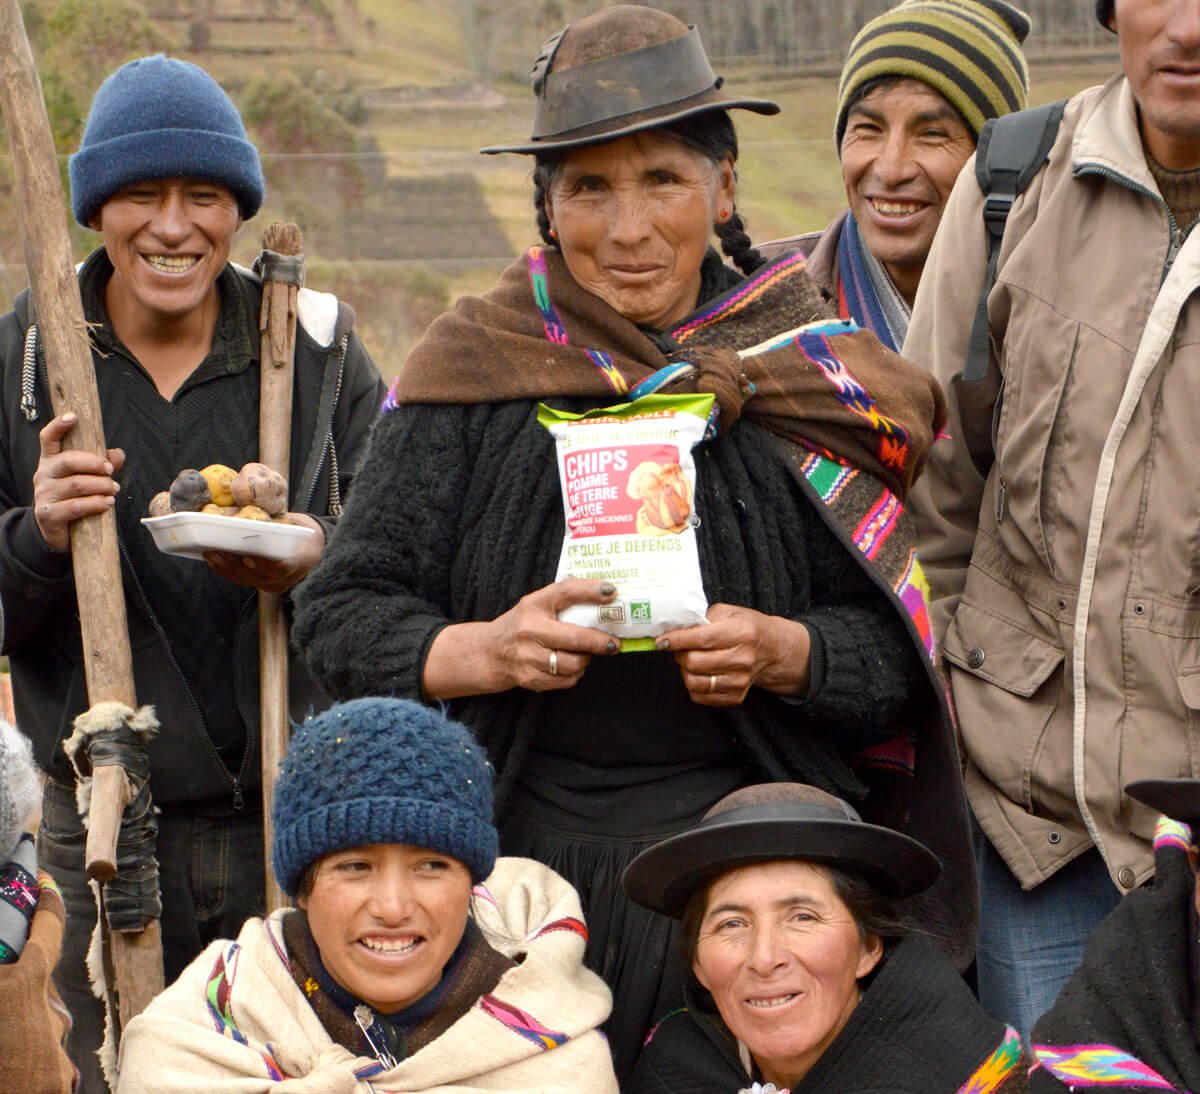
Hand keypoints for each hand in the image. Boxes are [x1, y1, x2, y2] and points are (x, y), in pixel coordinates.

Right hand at [32, 412, 124, 549]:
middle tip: (111, 471)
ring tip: (114, 490)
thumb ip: (103, 464)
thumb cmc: (75, 497)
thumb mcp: (89, 478)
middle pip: (69, 461)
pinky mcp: (48, 514)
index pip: (48, 438)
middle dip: (95, 464)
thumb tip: (118, 453)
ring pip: (77, 484)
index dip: (58, 426)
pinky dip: (96, 504)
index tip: (73, 417)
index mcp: (51, 460)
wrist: (58, 530)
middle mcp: (43, 474)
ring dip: (102, 486)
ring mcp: (43, 494)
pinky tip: (108, 503)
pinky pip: (76, 506)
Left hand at [202, 513, 324, 593]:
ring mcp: (275, 584)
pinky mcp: (263, 584)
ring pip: (246, 579)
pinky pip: (242, 580)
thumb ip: (275, 520)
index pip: (283, 568)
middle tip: (217, 551)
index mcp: (303, 559)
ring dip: (225, 567)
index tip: (247, 558)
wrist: (312, 549)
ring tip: (209, 553)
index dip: (264, 565)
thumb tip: (241, 508)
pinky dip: (226, 571)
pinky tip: (213, 560)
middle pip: (258, 576)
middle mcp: (289, 578)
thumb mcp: (296, 522)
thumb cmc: (303, 532)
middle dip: (234, 565)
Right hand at [423, 578, 619, 699]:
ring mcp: (528, 656)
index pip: (565, 591)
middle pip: (575, 638)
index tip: (611, 591)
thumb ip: (563, 601)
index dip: (590, 591)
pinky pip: (565, 680)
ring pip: (573, 663)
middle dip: (601, 642)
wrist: (489, 652)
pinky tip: (571, 666)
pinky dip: (574, 674)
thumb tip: (606, 599)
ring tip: (586, 654)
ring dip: (586, 660)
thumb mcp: (536, 605)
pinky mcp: (529, 678)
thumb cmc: (521, 625)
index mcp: (533, 605)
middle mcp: (529, 629)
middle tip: (614, 644)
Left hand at [656, 603, 811, 706]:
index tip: (662, 640)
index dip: (677, 640)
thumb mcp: (730, 612)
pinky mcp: (736, 697)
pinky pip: (701, 697)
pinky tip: (699, 672)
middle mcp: (743, 659)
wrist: (772, 650)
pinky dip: (693, 684)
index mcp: (742, 633)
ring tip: (690, 660)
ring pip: (694, 682)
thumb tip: (675, 629)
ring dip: (684, 670)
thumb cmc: (747, 627)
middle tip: (680, 647)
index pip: (702, 639)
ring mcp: (741, 681)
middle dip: (679, 654)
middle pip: (694, 662)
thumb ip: (703, 617)